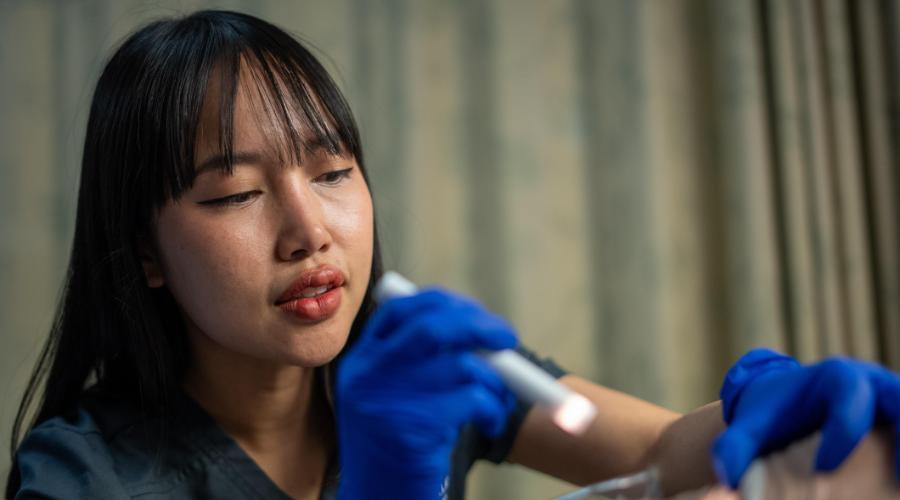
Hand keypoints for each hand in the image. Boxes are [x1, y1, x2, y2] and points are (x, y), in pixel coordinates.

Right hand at [335, 288, 517, 499]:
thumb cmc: (399, 447)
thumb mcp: (395, 396)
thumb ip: (423, 360)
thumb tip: (484, 328)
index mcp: (361, 360)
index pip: (400, 308)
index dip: (443, 303)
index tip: (475, 313)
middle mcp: (367, 375)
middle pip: (432, 326)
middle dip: (479, 325)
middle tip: (508, 338)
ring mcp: (387, 401)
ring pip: (462, 365)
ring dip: (495, 380)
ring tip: (497, 401)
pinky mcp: (414, 429)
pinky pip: (474, 399)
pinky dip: (494, 407)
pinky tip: (490, 423)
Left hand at [712, 348, 899, 487]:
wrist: (782, 403)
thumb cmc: (769, 414)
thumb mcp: (749, 426)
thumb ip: (734, 446)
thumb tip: (729, 477)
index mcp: (836, 376)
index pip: (849, 396)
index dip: (843, 430)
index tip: (823, 467)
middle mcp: (871, 383)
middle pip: (899, 398)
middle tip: (896, 478)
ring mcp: (890, 400)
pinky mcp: (895, 420)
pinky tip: (897, 484)